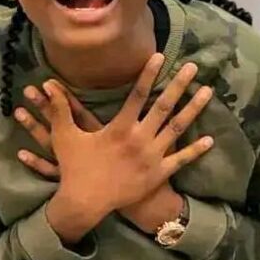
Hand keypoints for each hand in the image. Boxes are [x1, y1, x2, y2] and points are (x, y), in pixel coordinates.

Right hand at [16, 54, 212, 217]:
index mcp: (119, 128)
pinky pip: (181, 160)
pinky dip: (195, 150)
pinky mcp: (158, 174)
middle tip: (193, 67)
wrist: (85, 203)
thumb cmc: (74, 168)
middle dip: (179, 85)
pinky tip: (210, 139)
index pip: (138, 94)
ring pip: (178, 128)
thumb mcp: (65, 137)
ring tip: (208, 92)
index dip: (149, 74)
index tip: (160, 56)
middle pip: (164, 106)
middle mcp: (139, 139)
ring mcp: (151, 157)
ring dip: (194, 109)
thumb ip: (60, 110)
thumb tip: (48, 85)